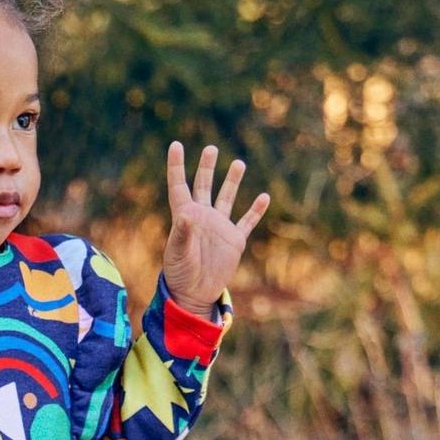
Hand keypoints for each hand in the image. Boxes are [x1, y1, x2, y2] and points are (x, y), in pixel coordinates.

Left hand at [162, 141, 269, 316]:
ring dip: (232, 181)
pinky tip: (263, 197)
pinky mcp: (234, 240)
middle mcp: (202, 217)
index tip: (176, 145)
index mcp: (185, 217)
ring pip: (227, 198)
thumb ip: (182, 235)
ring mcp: (219, 227)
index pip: (179, 186)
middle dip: (207, 167)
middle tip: (211, 149)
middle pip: (204, 186)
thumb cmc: (180, 275)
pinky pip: (247, 222)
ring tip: (238, 163)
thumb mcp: (178, 255)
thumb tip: (185, 214)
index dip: (176, 166)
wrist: (196, 294)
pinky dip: (255, 211)